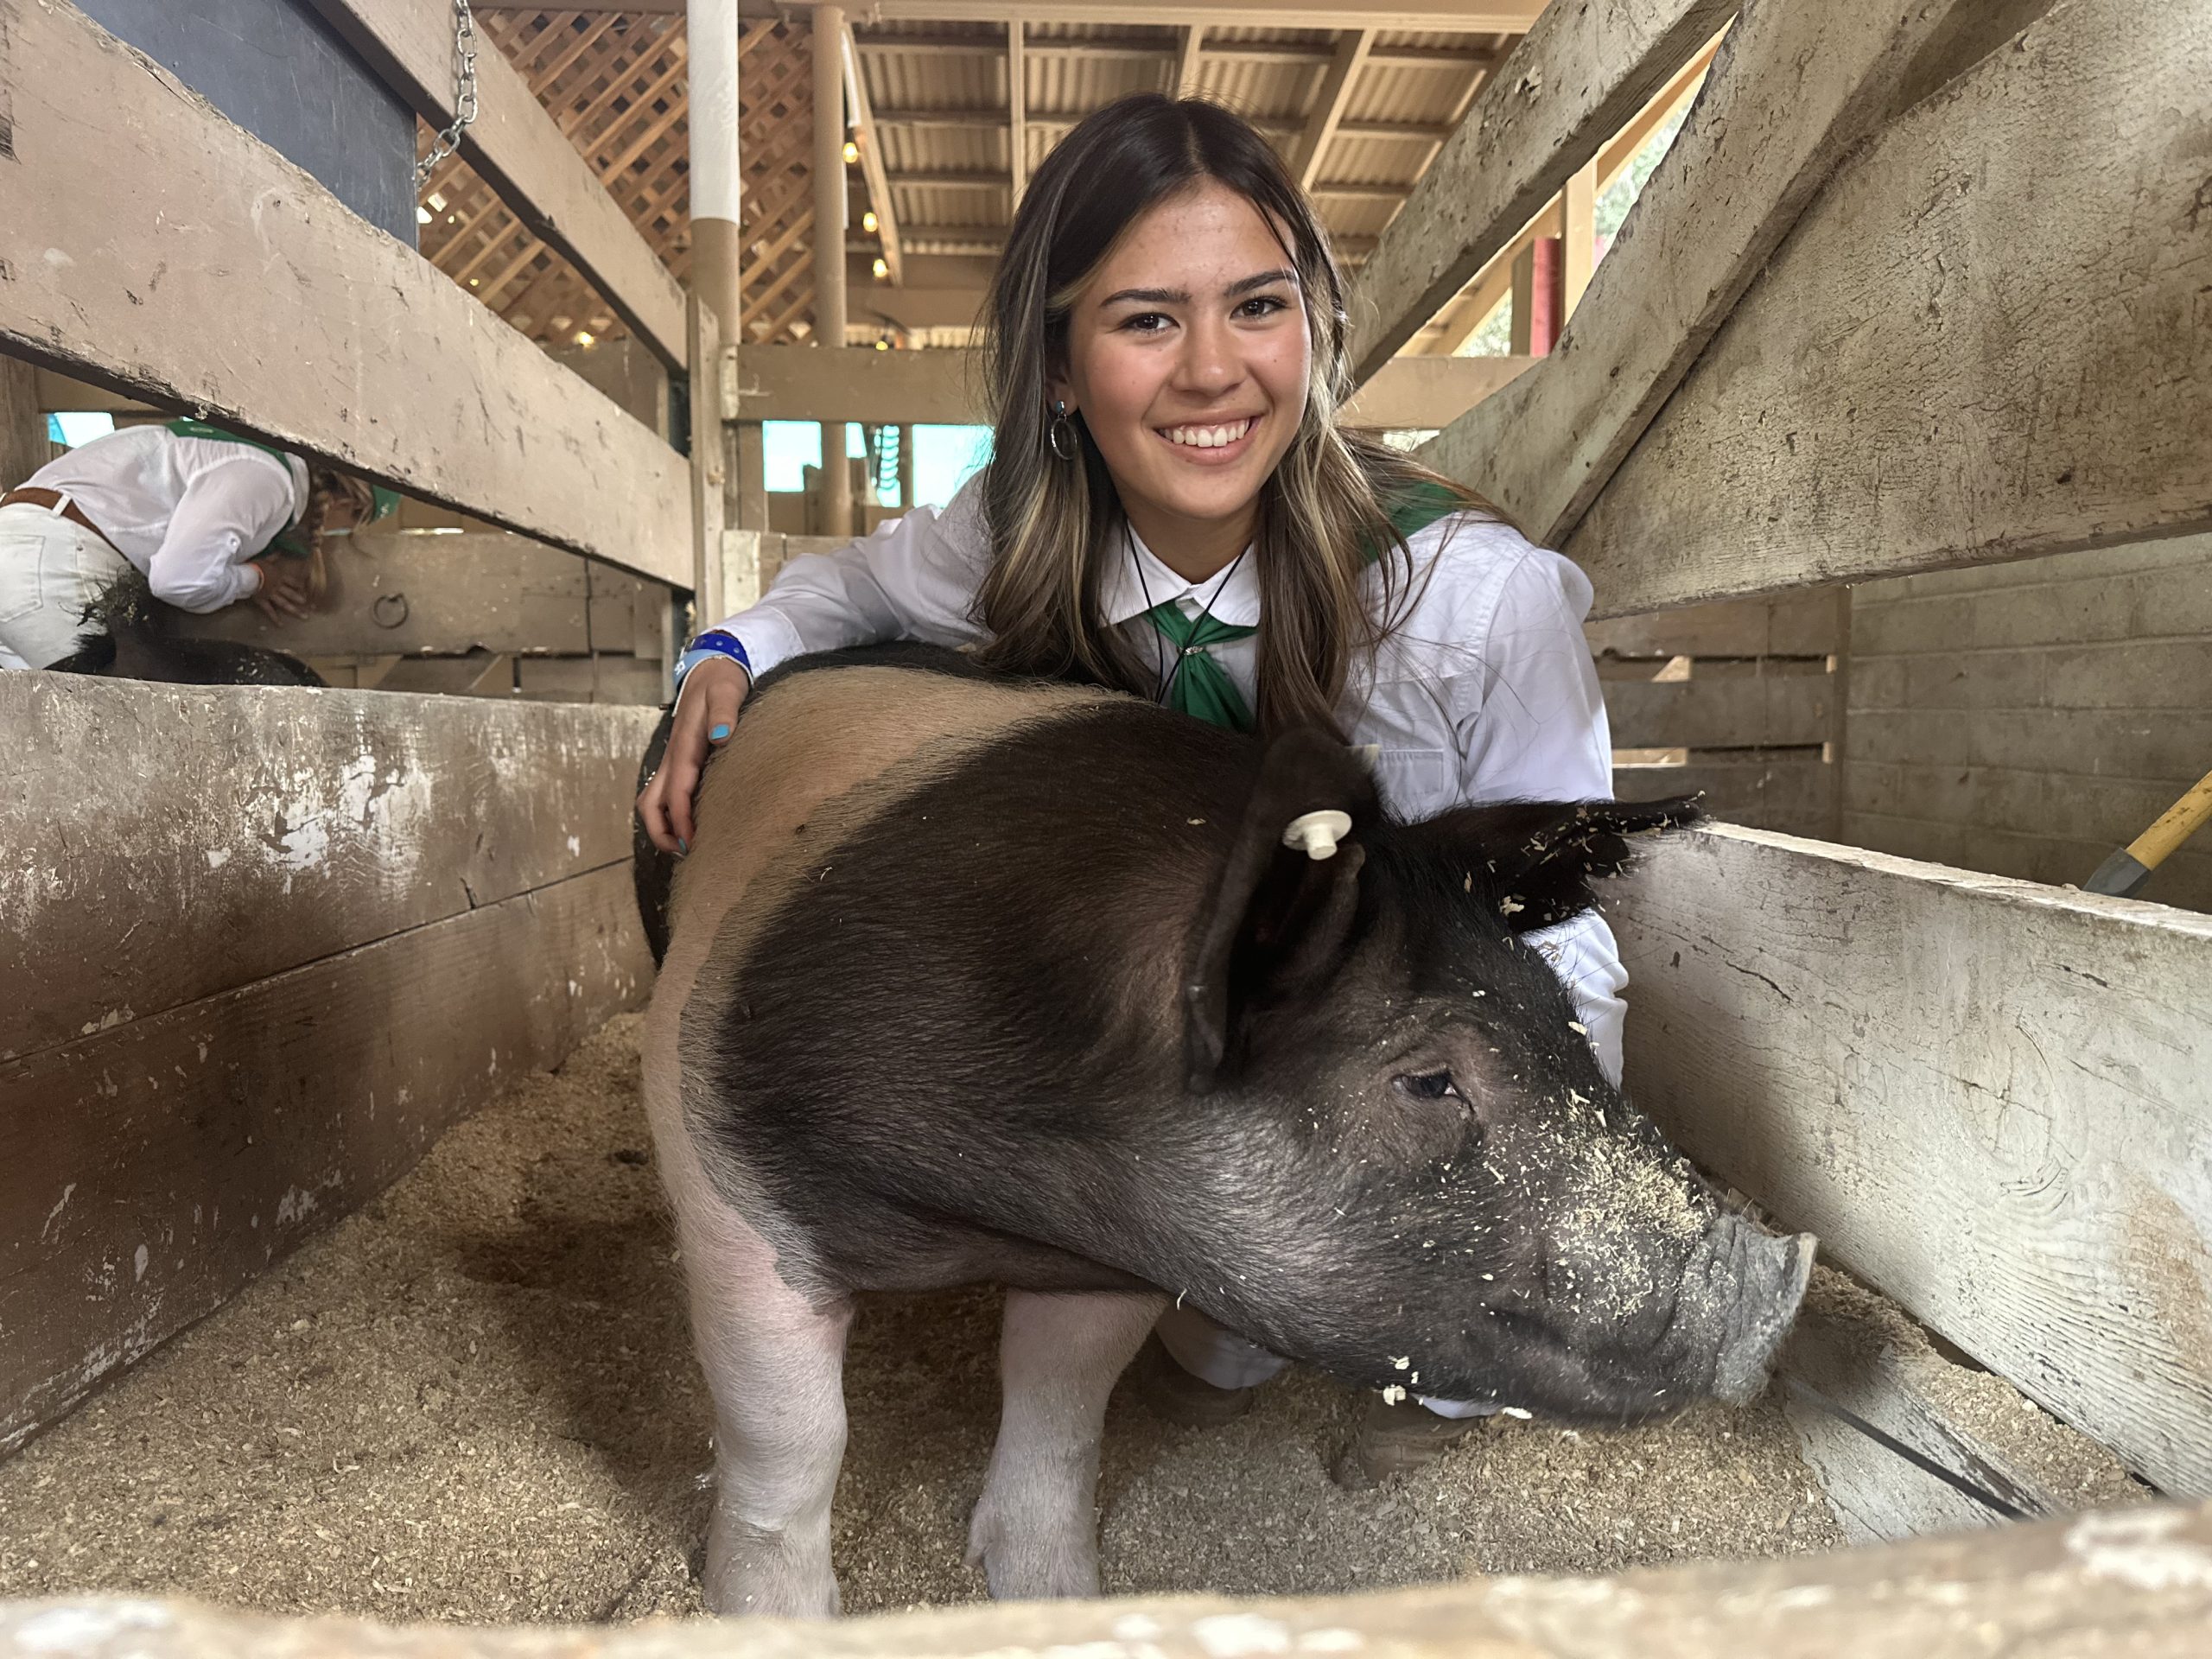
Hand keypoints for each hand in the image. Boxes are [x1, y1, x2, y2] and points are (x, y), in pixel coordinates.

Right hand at [250, 559, 313, 620]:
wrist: (248, 574)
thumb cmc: (255, 565)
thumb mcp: (265, 559)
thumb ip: (273, 556)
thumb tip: (280, 550)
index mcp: (279, 576)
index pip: (291, 581)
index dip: (298, 585)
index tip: (304, 590)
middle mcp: (278, 587)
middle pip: (291, 594)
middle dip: (300, 599)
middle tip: (311, 606)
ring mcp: (272, 595)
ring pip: (285, 603)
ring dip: (295, 610)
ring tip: (304, 616)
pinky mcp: (263, 601)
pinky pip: (270, 611)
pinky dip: (274, 618)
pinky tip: (281, 625)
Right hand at [638, 655, 749, 854]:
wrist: (711, 667)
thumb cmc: (722, 681)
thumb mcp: (727, 690)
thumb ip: (725, 713)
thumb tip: (720, 736)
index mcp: (684, 746)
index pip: (676, 793)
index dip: (681, 821)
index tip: (691, 844)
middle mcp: (673, 757)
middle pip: (651, 803)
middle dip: (661, 832)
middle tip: (684, 853)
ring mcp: (673, 760)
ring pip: (653, 800)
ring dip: (662, 825)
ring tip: (684, 846)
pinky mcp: (679, 760)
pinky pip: (665, 793)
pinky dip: (670, 813)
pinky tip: (690, 825)